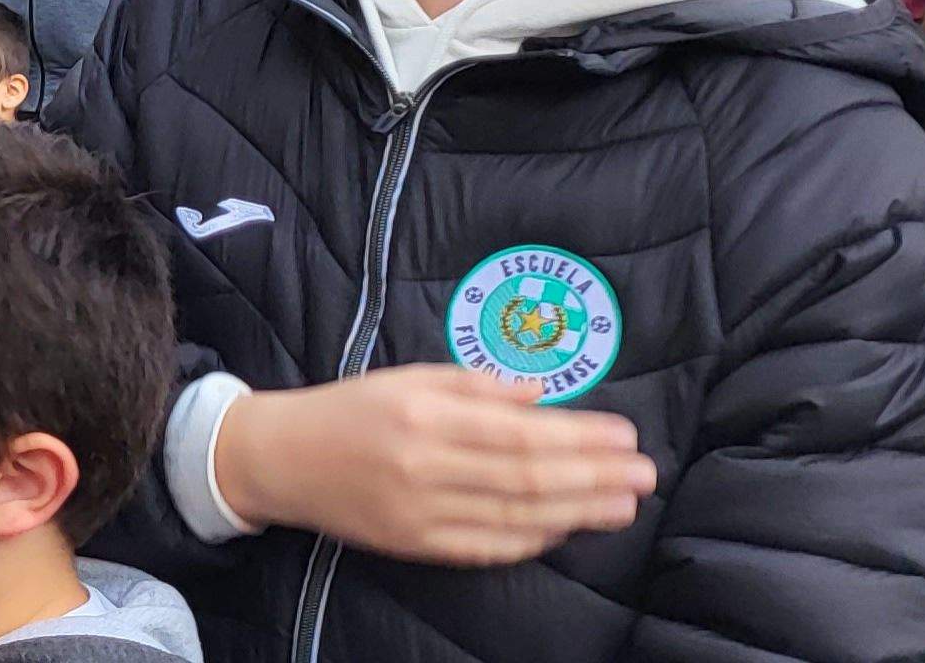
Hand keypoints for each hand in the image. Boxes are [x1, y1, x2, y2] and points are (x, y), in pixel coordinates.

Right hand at [213, 367, 655, 565]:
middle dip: (594, 476)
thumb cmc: (348, 409)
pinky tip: (567, 529)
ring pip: (515, 517)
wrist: (280, 458)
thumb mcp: (406, 377)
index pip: (519, 432)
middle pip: (527, 477)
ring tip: (624, 504)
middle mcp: (422, 465)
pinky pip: (486, 547)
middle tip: (645, 473)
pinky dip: (532, 540)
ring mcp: (418, 512)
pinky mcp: (413, 545)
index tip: (625, 436)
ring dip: (578, 512)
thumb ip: (474, 384)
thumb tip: (542, 396)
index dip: (578, 438)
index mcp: (421, 415)